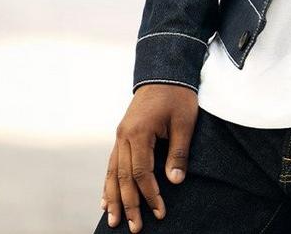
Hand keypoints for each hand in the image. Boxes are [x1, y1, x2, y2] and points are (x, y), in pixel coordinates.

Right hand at [102, 83, 196, 230]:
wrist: (165, 72)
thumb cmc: (177, 96)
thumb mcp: (184, 122)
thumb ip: (178, 152)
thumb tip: (175, 181)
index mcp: (138, 132)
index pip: (141, 172)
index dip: (149, 194)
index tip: (160, 212)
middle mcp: (124, 136)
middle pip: (123, 177)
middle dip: (129, 204)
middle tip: (135, 228)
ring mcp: (120, 135)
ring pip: (112, 172)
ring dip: (113, 198)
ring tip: (113, 221)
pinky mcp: (122, 135)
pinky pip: (112, 163)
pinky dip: (108, 183)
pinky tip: (106, 199)